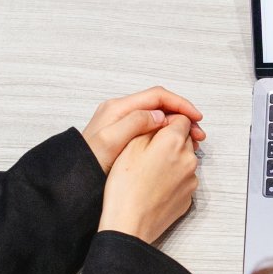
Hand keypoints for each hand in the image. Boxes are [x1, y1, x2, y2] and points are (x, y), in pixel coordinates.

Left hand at [82, 87, 205, 172]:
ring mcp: (123, 123)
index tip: (196, 117)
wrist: (74, 177)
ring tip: (191, 141)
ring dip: (177, 126)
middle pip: (160, 105)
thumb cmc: (88, 161)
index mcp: (119, 108)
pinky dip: (167, 134)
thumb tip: (159, 115)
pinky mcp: (125, 135)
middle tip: (198, 133)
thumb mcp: (111, 141)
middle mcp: (121, 111)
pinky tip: (174, 147)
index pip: (158, 96)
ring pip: (158, 116)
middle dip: (182, 115)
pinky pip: (152, 128)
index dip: (180, 104)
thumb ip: (135, 123)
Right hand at [97, 115, 198, 242]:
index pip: (182, 118)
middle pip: (186, 139)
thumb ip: (150, 127)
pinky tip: (155, 185)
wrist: (130, 224)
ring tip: (150, 171)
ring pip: (186, 160)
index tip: (157, 126)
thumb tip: (161, 120)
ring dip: (173, 160)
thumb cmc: (125, 188)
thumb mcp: (130, 146)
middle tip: (149, 150)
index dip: (168, 120)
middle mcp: (188, 159)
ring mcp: (191, 180)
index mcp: (174, 142)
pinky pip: (184, 179)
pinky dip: (173, 178)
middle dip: (171, 140)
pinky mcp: (189, 197)